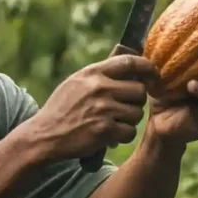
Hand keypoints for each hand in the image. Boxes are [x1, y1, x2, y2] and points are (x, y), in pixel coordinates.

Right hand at [22, 54, 158, 161]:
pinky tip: (110, 135)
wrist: (44, 135)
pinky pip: (130, 132)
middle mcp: (100, 88)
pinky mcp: (105, 130)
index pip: (129, 61)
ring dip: (129, 120)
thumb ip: (100, 74)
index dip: (147, 67)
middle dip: (136, 101)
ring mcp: (103, 109)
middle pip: (139, 90)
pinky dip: (123, 136)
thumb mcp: (76, 82)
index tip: (153, 74)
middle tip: (124, 108)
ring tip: (113, 122)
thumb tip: (128, 63)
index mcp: (93, 72)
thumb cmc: (62, 108)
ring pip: (137, 113)